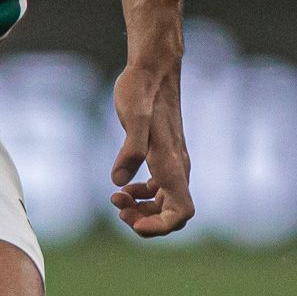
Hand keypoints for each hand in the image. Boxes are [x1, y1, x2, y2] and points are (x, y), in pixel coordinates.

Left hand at [109, 62, 193, 238]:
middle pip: (172, 215)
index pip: (180, 212)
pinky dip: (142, 196)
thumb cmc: (142, 89)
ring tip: (116, 198)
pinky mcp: (164, 156)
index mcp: (172, 164)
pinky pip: (160, 190)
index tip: (134, 224)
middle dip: (145, 220)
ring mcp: (172, 163)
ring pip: (165, 204)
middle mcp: (177, 168)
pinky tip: (123, 186)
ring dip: (142, 210)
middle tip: (117, 206)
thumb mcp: (132, 116)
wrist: (153, 68)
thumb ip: (130, 149)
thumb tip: (118, 182)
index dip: (160, 227)